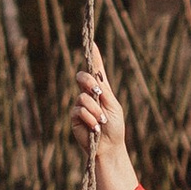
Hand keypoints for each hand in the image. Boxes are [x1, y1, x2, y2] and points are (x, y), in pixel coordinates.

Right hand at [69, 48, 137, 189]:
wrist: (109, 147)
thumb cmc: (115, 127)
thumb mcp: (113, 106)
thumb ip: (103, 92)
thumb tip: (95, 79)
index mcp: (102, 89)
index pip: (96, 70)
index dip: (94, 56)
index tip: (92, 43)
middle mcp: (89, 94)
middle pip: (82, 77)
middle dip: (88, 81)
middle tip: (97, 91)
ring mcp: (81, 105)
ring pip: (82, 97)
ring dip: (95, 110)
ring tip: (101, 121)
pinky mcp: (75, 117)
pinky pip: (78, 110)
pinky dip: (89, 118)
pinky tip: (95, 127)